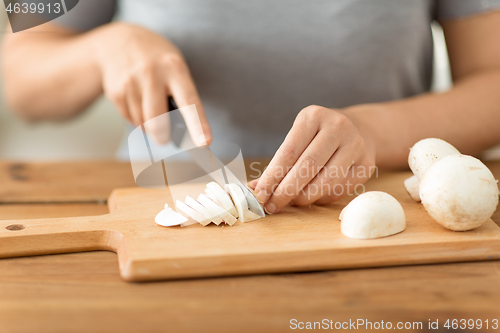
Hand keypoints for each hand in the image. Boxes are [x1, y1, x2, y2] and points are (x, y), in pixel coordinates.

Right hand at [93, 23, 210, 144]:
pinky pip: (130, 120)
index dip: (198, 124)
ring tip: (150, 107)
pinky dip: (136, 119)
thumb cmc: (156, 61)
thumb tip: (183, 132)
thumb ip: (180, 94)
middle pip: (158, 122)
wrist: (118, 42)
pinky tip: (137, 103)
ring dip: (149, 126)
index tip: (205, 143)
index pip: (189, 102)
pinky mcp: (116, 92)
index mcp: (174, 68)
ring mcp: (131, 82)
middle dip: (162, 137)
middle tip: (164, 138)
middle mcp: (152, 74)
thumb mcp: (174, 67)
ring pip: (143, 124)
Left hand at [252, 105, 375, 212]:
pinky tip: (311, 197)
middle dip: (285, 191)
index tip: (259, 194)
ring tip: (291, 202)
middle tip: (272, 205)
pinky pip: (339, 189)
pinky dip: (321, 198)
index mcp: (313, 116)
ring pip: (325, 181)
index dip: (272, 177)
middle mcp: (337, 127)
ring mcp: (355, 145)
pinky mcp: (366, 164)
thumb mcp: (298, 138)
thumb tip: (254, 189)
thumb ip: (278, 162)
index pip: (288, 152)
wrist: (361, 129)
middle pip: (306, 167)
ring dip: (304, 198)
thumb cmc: (318, 137)